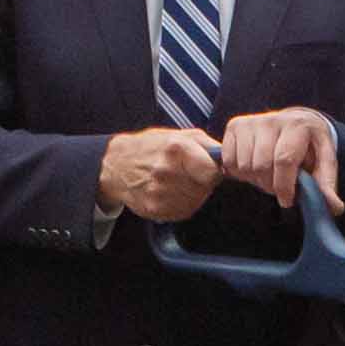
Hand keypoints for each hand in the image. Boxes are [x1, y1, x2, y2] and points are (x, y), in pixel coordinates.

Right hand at [98, 128, 220, 221]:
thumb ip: (206, 144)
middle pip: (205, 189)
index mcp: (175, 149)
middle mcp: (166, 171)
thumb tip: (227, 158)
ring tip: (177, 181)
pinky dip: (181, 203)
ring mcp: (159, 193)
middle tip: (188, 173)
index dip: (213, 171)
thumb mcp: (179, 134)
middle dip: (202, 182)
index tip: (206, 167)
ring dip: (192, 194)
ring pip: (195, 201)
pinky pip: (182, 211)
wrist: (116, 164)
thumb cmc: (151, 147)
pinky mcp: (155, 209)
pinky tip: (170, 192)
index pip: (212, 172)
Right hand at [218, 109, 338, 201]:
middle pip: (261, 165)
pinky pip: (229, 161)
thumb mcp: (323, 163)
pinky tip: (253, 168)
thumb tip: (335, 207)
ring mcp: (251, 122)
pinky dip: (240, 172)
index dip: (284, 186)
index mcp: (298, 126)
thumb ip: (326, 185)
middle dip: (270, 185)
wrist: (295, 123)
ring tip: (268, 175)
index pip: (284, 160)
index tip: (287, 200)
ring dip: (255, 179)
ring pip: (244, 165)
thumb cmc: (310, 147)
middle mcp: (272, 119)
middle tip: (278, 187)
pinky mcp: (235, 125)